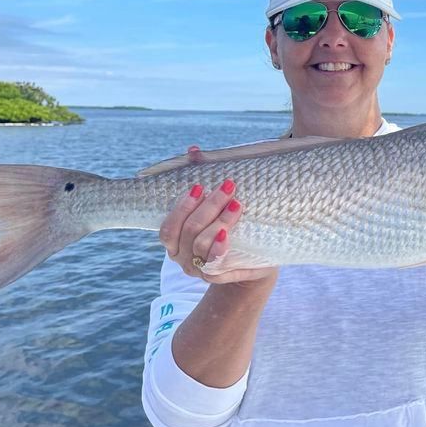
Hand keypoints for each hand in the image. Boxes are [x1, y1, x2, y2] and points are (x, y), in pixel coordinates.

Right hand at [159, 152, 276, 284]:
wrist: (255, 257)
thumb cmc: (229, 223)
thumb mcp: (216, 202)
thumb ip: (202, 177)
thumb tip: (193, 150)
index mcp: (175, 241)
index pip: (169, 228)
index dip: (182, 208)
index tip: (199, 187)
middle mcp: (183, 257)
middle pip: (190, 231)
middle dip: (209, 206)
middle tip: (229, 187)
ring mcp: (199, 269)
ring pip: (202, 245)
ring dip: (220, 221)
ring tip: (237, 205)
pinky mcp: (217, 276)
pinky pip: (213, 266)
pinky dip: (219, 248)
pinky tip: (228, 233)